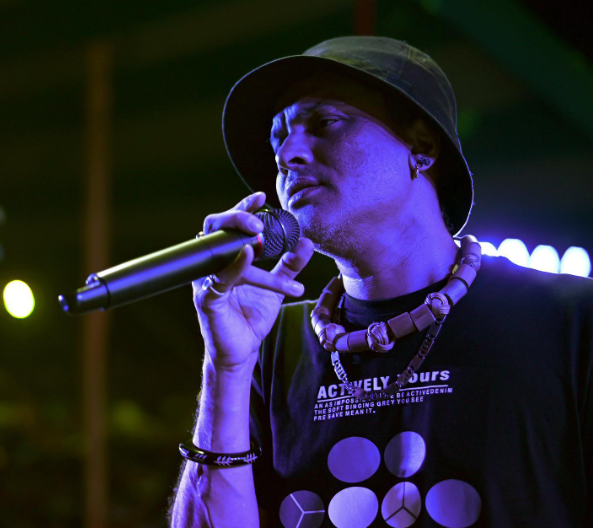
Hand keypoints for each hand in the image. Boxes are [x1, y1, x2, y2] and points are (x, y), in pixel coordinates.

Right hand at [193, 192, 313, 369]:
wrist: (242, 350)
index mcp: (227, 257)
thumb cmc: (252, 316)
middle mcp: (213, 265)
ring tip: (258, 235)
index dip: (243, 208)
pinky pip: (218, 278)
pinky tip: (247, 254)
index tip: (262, 197)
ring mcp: (206, 280)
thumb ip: (290, 264)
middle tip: (260, 218)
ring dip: (237, 237)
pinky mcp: (207, 299)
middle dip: (237, 217)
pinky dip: (234, 265)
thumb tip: (307, 242)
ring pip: (217, 249)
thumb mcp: (277, 286)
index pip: (230, 224)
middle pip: (214, 227)